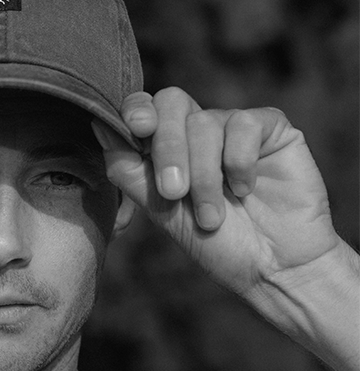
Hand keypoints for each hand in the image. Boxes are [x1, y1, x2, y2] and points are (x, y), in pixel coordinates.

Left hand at [93, 87, 340, 299]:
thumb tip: (98, 125)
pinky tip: (245, 190)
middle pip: (172, 103)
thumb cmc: (216, 244)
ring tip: (212, 217)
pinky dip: (239, 163)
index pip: (145, 108)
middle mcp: (198, 131)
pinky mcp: (271, 129)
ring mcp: (234, 128)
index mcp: (168, 147)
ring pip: (205, 122)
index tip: (137, 128)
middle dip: (167, 148)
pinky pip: (245, 124)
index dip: (136, 109)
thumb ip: (130, 171)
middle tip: (173, 192)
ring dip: (204, 177)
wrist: (272, 267)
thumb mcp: (162, 212)